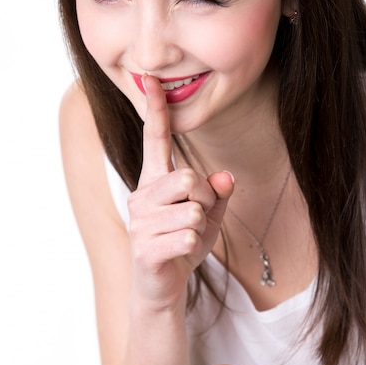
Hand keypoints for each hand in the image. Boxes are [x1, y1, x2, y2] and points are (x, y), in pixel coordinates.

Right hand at [128, 74, 233, 307]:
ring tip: (185, 239)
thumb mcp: (207, 216)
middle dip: (204, 200)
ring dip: (200, 228)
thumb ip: (216, 195)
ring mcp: (140, 222)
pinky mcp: (145, 248)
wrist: (161, 286)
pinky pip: (189, 236)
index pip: (154, 139)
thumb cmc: (181, 244)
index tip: (151, 79)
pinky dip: (195, 247)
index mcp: (154, 182)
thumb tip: (225, 177)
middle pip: (189, 178)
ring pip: (193, 211)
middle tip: (195, 218)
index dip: (155, 110)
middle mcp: (142, 196)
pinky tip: (180, 254)